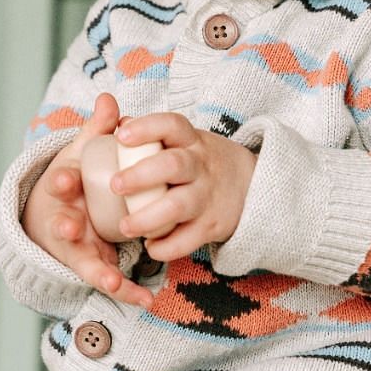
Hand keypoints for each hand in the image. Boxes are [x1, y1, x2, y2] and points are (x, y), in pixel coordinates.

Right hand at [21, 93, 154, 307]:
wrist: (62, 212)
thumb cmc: (78, 178)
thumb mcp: (84, 153)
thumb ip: (97, 131)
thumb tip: (109, 99)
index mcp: (64, 191)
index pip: (58, 185)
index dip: (61, 182)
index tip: (64, 179)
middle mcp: (67, 222)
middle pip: (64, 227)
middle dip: (67, 228)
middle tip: (73, 227)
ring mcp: (79, 248)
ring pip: (86, 261)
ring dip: (98, 270)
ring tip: (113, 281)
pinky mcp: (95, 266)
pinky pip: (112, 280)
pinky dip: (128, 291)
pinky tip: (148, 300)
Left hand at [110, 111, 255, 261]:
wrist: (254, 186)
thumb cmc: (204, 163)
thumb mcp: (187, 141)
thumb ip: (153, 134)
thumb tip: (118, 124)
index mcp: (191, 141)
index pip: (172, 125)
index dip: (146, 128)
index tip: (121, 135)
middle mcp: (200, 166)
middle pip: (173, 165)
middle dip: (141, 175)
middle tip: (116, 185)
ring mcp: (208, 196)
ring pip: (178, 206)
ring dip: (148, 218)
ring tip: (126, 227)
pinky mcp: (212, 225)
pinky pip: (187, 240)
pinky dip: (166, 247)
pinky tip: (151, 246)